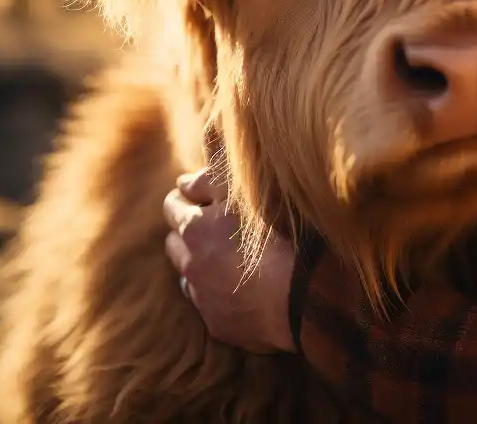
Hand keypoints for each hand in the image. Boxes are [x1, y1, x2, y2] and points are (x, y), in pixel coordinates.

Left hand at [163, 167, 295, 353]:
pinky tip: (234, 285)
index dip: (188, 191)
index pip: (175, 202)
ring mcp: (204, 297)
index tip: (199, 187)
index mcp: (193, 227)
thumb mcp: (247, 188)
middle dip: (185, 225)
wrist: (302, 294)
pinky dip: (215, 290)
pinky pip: (208, 303)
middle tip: (208, 217)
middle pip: (175, 239)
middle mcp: (191, 263)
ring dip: (197, 260)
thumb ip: (217, 166)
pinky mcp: (221, 324)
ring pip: (187, 273)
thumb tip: (195, 151)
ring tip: (220, 252)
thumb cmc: (276, 232)